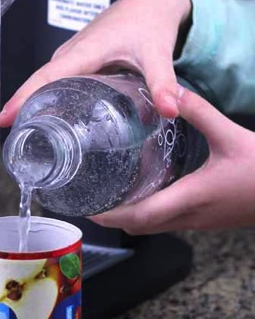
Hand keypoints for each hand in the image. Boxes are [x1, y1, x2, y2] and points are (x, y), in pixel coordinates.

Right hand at [0, 0, 191, 126]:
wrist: (151, 1)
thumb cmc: (150, 22)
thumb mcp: (157, 53)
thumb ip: (162, 83)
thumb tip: (172, 110)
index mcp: (84, 51)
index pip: (46, 77)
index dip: (22, 98)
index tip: (4, 119)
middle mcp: (72, 52)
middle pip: (39, 83)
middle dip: (22, 108)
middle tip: (15, 142)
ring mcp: (73, 55)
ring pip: (46, 81)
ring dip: (33, 104)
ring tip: (26, 136)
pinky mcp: (78, 58)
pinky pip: (56, 79)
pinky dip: (47, 96)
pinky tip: (50, 117)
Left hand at [89, 87, 254, 232]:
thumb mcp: (231, 135)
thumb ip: (199, 112)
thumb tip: (170, 92)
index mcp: (189, 199)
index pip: (138, 216)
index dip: (109, 215)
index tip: (88, 208)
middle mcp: (189, 216)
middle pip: (140, 226)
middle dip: (112, 216)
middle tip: (92, 198)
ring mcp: (198, 222)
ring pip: (154, 227)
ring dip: (130, 216)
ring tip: (111, 194)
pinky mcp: (206, 219)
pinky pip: (168, 221)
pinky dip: (150, 212)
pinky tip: (148, 190)